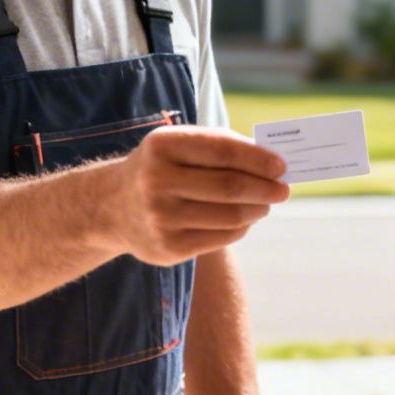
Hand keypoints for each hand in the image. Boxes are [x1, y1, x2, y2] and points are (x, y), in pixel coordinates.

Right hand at [101, 126, 289, 265]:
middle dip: (265, 188)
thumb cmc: (161, 168)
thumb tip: (271, 162)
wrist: (111, 207)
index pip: (222, 150)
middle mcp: (156, 181)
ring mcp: (160, 218)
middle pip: (230, 187)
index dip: (258, 158)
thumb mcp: (178, 146)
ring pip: (230, 216)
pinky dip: (241, 228)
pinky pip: (221, 238)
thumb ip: (221, 147)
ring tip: (265, 204)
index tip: (282, 166)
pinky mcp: (168, 248)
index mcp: (162, 146)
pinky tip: (244, 219)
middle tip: (283, 189)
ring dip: (258, 209)